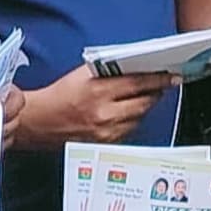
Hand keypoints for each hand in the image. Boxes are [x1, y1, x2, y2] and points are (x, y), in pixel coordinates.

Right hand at [8, 66, 178, 149]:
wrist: (38, 122)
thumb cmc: (58, 96)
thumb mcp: (82, 75)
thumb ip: (109, 71)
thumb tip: (135, 67)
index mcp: (99, 92)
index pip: (139, 84)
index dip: (159, 80)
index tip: (172, 76)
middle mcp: (105, 114)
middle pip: (144, 103)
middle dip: (155, 93)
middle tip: (161, 85)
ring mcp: (106, 132)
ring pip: (139, 118)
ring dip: (143, 107)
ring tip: (141, 97)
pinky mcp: (105, 143)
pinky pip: (129, 130)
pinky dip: (132, 120)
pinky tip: (126, 112)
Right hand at [103, 199, 127, 210]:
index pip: (121, 210)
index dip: (123, 206)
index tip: (124, 202)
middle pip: (118, 208)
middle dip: (119, 203)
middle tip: (121, 199)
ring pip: (114, 208)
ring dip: (115, 204)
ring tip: (116, 200)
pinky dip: (109, 207)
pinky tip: (110, 204)